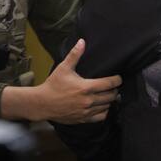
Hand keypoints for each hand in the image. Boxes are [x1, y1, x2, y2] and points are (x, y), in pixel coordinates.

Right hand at [1, 39, 122, 123]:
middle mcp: (88, 100)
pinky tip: (102, 106)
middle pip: (111, 96)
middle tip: (114, 86)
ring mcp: (86, 111)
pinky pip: (100, 117)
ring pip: (107, 106)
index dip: (117, 80)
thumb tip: (82, 41)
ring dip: (110, 101)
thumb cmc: (53, 85)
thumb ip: (75, 55)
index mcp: (86, 87)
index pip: (109, 84)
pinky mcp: (82, 119)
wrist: (41, 103)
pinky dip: (104, 111)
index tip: (119, 78)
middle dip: (114, 90)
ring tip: (109, 94)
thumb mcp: (64, 68)